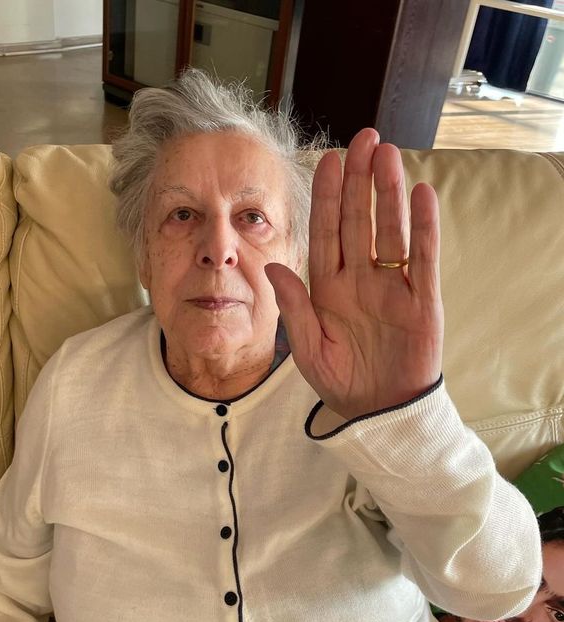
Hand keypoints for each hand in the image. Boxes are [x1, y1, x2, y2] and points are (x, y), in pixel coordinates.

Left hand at [265, 128, 443, 420]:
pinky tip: (420, 194)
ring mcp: (392, 286)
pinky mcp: (421, 300)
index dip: (327, 197)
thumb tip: (271, 265)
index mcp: (328, 287)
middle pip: (358, 220)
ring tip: (387, 154)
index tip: (327, 160)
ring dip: (388, 192)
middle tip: (362, 138)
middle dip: (358, 180)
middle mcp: (360, 278)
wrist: (378, 410)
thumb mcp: (308, 348)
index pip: (326, 232)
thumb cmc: (341, 381)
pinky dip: (423, 227)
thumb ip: (293, 307)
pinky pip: (423, 257)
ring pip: (390, 229)